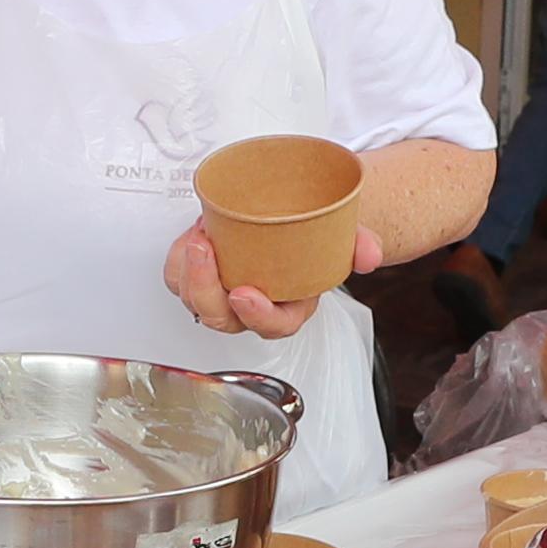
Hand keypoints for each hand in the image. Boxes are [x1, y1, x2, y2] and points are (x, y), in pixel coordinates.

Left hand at [165, 216, 362, 343]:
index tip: (245, 294)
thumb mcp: (346, 239)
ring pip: (194, 300)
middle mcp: (251, 308)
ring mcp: (223, 294)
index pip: (273, 326)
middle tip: (205, 250)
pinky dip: (178, 259)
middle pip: (221, 318)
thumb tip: (368, 255)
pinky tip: (191, 235)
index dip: (257, 316)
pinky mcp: (202, 276)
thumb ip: (361, 245)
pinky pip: (179, 279)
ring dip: (188, 274)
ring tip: (197, 236)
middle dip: (206, 289)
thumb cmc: (314, 241)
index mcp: (287, 308)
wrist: (294, 221)